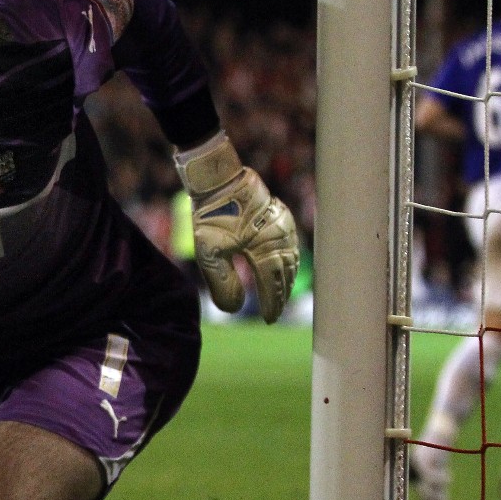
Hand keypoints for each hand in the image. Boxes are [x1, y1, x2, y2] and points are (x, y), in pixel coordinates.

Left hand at [175, 134, 299, 323]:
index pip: (272, 284)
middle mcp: (280, 238)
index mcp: (264, 249)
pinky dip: (288, 260)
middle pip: (284, 274)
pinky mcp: (281, 216)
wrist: (219, 179)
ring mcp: (283, 226)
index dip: (272, 304)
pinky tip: (283, 267)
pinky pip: (291, 244)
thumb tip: (235, 309)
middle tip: (275, 312)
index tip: (268, 320)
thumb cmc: (211, 216)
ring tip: (279, 295)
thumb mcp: (210, 254)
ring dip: (286, 279)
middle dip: (280, 295)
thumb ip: (223, 284)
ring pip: (291, 259)